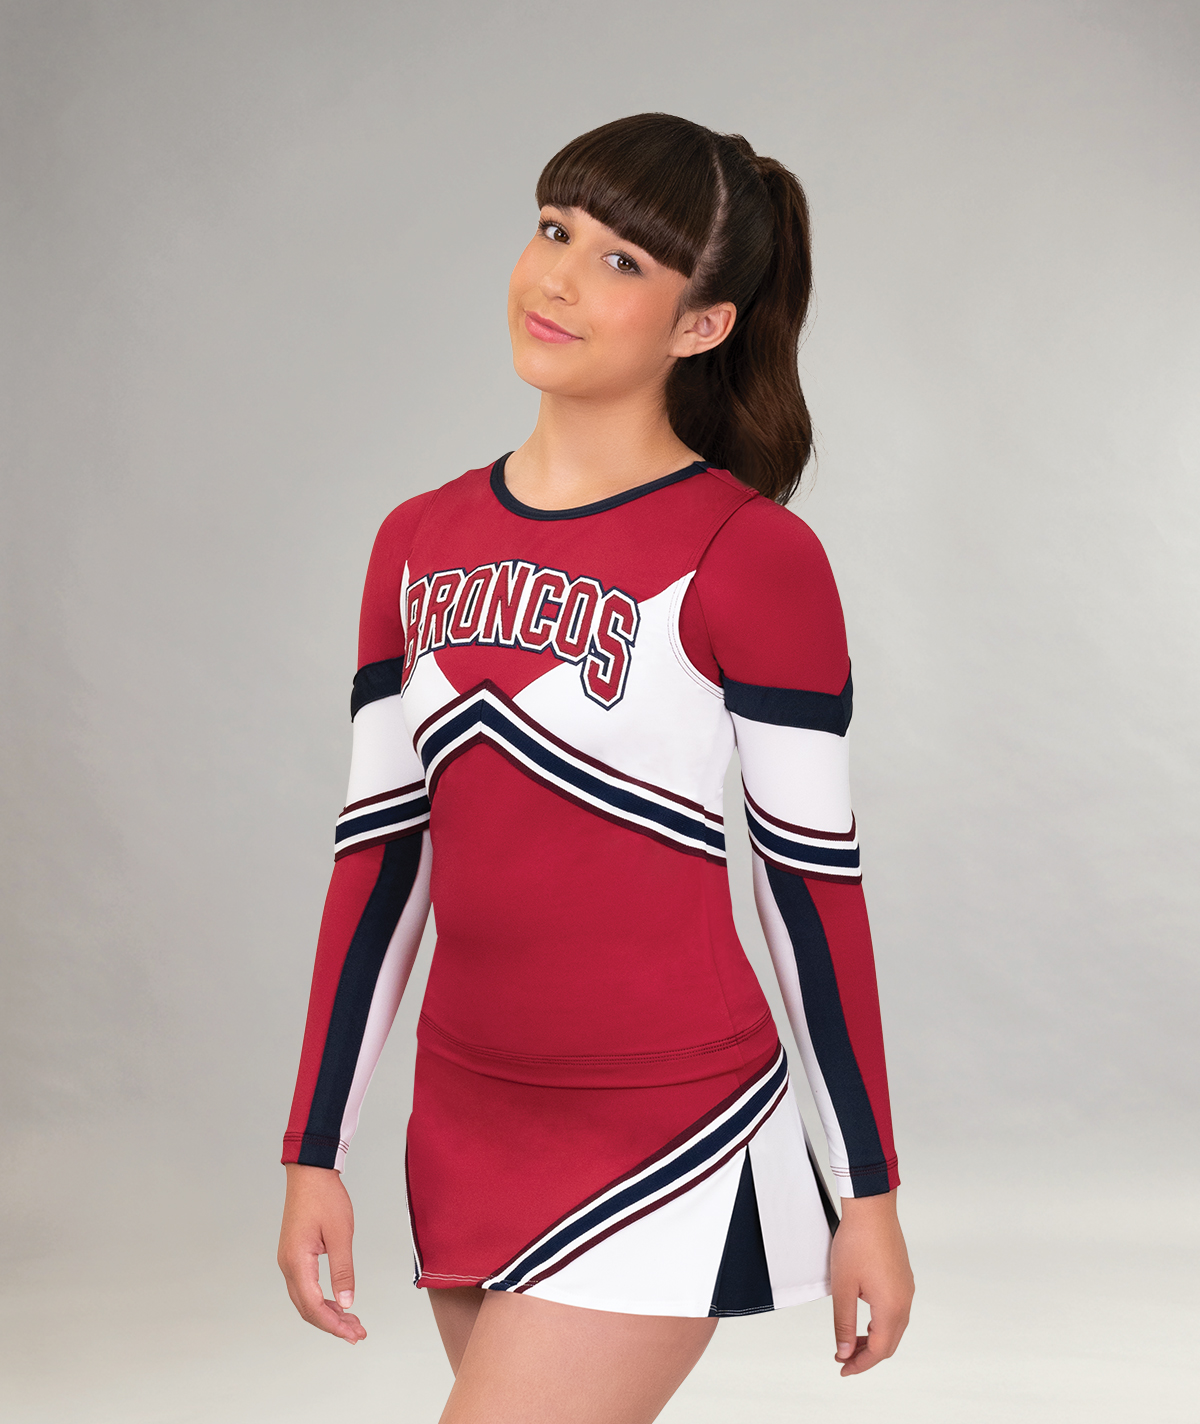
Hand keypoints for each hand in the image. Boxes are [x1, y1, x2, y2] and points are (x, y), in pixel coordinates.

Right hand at [278, 1163, 366, 1343]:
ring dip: (327, 1314)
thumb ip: (343, 1270)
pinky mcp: (294, 1255)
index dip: (333, 1324)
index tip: (353, 1333)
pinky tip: (339, 1302)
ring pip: (305, 1300)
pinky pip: (305, 1287)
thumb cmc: (325, 1198)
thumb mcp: (340, 1234)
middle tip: (357, 1334)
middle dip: (332, 1325)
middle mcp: (287, 1265)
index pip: (313, 1306)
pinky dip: (322, 1300)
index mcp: (297, 1262)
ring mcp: (289, 1261)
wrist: (310, 1172)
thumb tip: (347, 1303)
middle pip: (307, 1308)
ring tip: (352, 1322)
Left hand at [829, 1188, 912, 1375]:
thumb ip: (844, 1323)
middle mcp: (904, 1301)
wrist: (871, 1208)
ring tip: (850, 1340)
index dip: (860, 1363)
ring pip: (894, 1327)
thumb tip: (845, 1351)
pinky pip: (896, 1311)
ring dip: (874, 1339)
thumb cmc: (856, 1242)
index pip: (879, 1350)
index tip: (842, 1368)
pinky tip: (864, 1318)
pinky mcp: (903, 1278)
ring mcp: (906, 1288)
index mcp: (891, 1307)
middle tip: (844, 1357)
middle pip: (889, 1342)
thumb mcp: (843, 1287)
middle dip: (867, 1355)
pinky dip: (880, 1323)